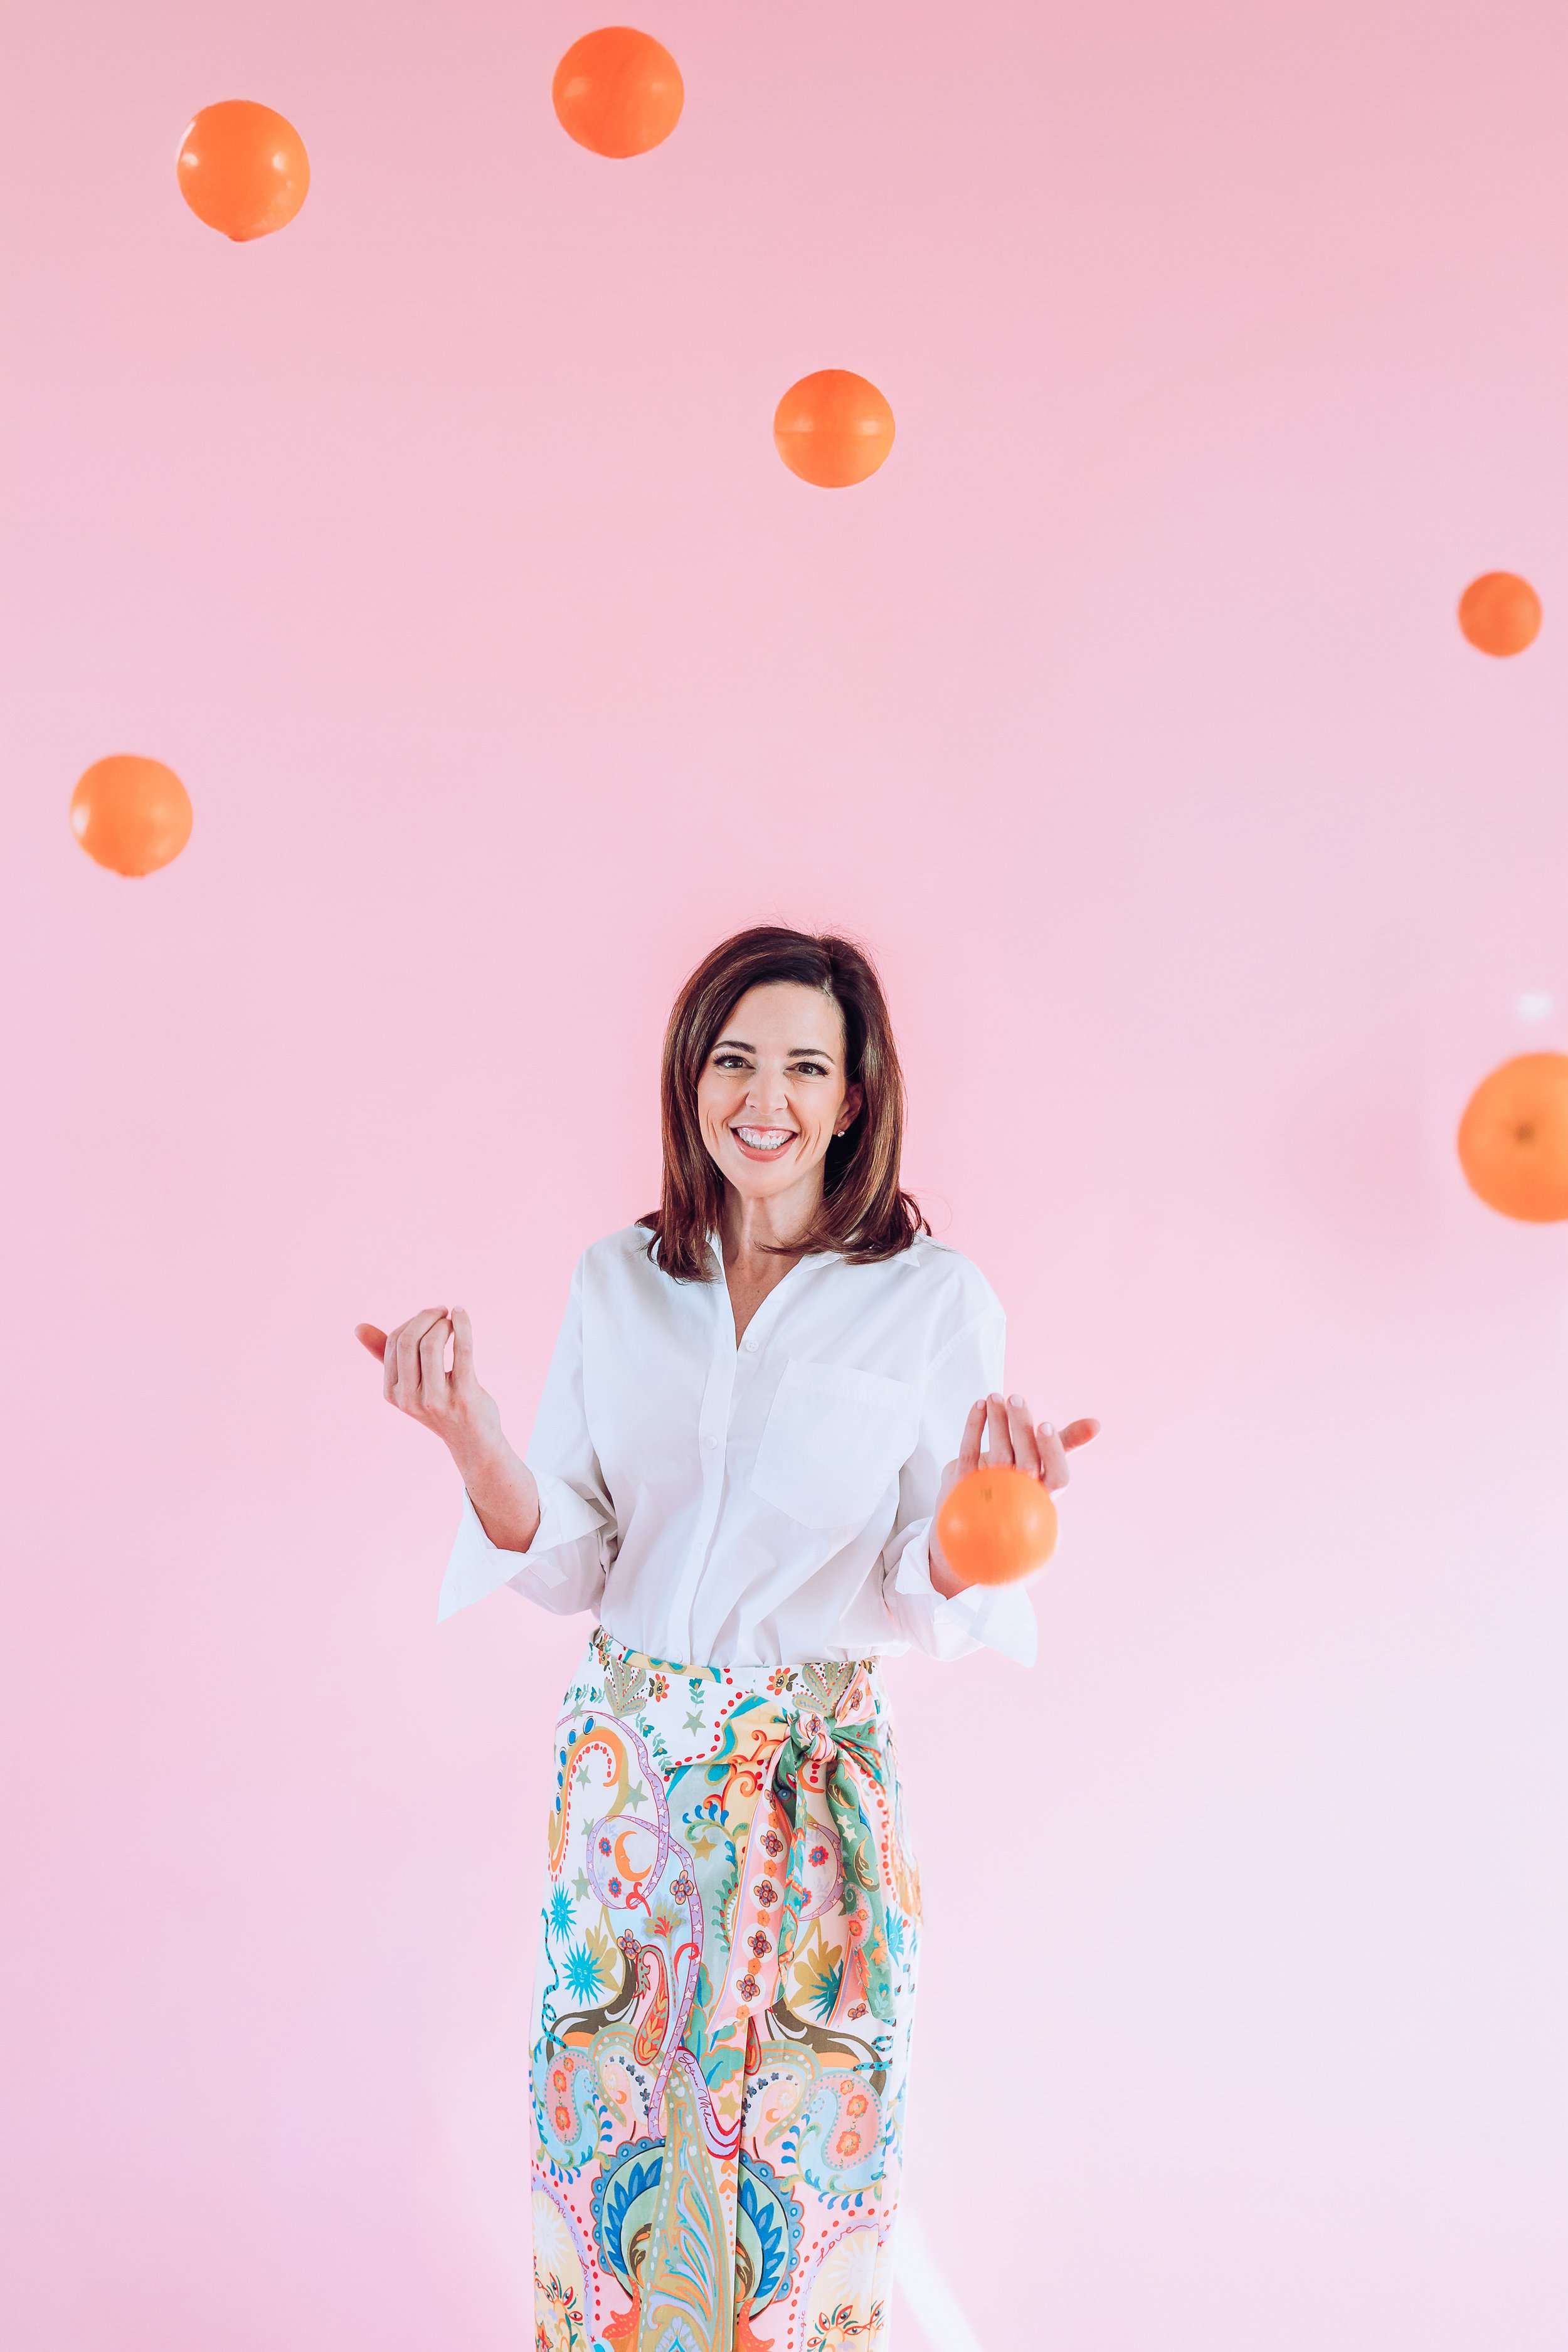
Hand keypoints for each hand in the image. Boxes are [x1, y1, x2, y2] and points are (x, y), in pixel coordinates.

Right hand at [356, 1307, 541, 1551]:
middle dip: (426, 1316)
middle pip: (409, 1341)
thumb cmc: (440, 1405)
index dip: (413, 1322)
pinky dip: (463, 1325)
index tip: (431, 1316)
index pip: (394, 1343)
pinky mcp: (464, 1397)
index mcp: (392, 1393)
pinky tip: (462, 1314)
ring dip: (444, 1322)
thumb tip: (358, 1327)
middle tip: (442, 1309)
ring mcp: (436, 1400)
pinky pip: (462, 1350)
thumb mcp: (410, 1384)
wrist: (473, 1441)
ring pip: (432, 1344)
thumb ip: (386, 1357)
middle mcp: (409, 1399)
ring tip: (454, 1318)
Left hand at [929, 1392, 1100, 1594]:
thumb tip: (1097, 1424)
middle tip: (1015, 1398)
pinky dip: (973, 1427)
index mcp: (1045, 1493)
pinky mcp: (964, 1486)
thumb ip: (1066, 1443)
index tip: (1045, 1424)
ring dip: (996, 1422)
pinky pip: (968, 1453)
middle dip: (1020, 1427)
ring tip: (995, 1396)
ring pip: (997, 1456)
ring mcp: (992, 1494)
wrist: (969, 1521)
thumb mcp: (1041, 1464)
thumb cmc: (1014, 1483)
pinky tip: (978, 1405)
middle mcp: (1021, 1497)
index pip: (1059, 1478)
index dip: (1054, 1452)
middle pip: (1026, 1463)